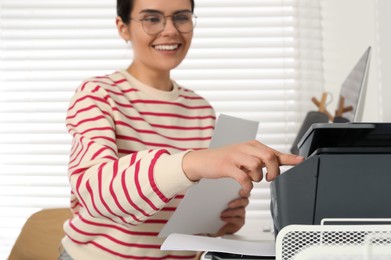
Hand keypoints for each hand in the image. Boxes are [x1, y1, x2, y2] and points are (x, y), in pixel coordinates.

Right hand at [183, 140, 303, 195]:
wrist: (203, 160)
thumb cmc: (225, 160)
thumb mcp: (244, 156)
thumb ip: (260, 160)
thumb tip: (278, 164)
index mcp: (252, 145)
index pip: (274, 151)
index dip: (289, 157)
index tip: (301, 161)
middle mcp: (245, 148)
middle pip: (269, 157)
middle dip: (273, 171)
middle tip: (268, 179)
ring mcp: (235, 156)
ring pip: (257, 166)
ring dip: (257, 178)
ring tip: (251, 180)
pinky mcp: (227, 166)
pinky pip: (243, 177)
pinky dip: (247, 186)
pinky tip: (244, 188)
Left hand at [216, 196, 248, 236]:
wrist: (214, 224)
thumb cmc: (216, 211)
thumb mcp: (216, 202)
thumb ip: (219, 195)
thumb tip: (214, 188)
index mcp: (236, 197)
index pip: (244, 192)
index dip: (245, 192)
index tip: (240, 192)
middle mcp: (240, 205)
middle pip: (245, 201)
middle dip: (238, 202)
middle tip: (229, 204)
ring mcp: (241, 213)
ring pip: (241, 211)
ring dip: (231, 212)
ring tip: (222, 213)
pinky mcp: (240, 222)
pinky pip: (239, 220)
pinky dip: (231, 219)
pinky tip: (223, 218)